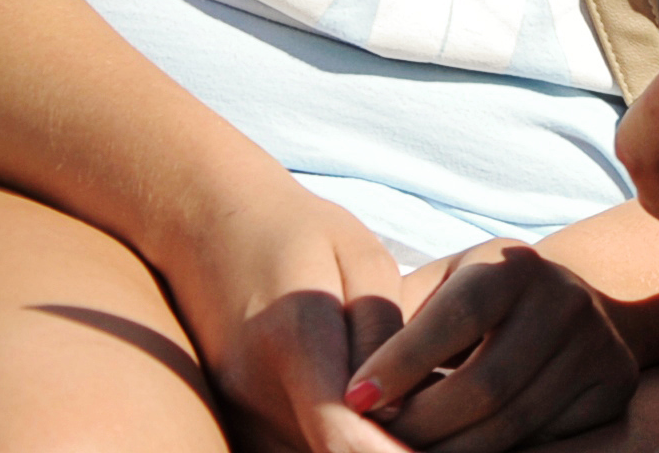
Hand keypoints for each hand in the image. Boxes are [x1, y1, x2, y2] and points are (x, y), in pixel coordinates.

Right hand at [162, 182, 415, 451]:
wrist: (206, 227)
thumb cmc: (301, 234)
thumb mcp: (361, 262)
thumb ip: (382, 334)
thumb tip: (400, 410)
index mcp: (293, 340)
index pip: (341, 432)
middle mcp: (254, 390)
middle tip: (452, 440)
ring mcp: (235, 411)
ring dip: (362, 449)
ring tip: (423, 430)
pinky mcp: (232, 420)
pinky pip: (291, 450)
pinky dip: (336, 445)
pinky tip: (378, 426)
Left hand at [346, 238, 636, 450]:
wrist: (564, 310)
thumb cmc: (469, 310)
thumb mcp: (435, 296)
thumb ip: (394, 328)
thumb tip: (351, 391)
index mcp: (514, 264)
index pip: (457, 314)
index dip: (402, 362)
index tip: (354, 399)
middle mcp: (566, 297)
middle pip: (484, 384)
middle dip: (418, 424)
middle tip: (375, 440)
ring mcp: (599, 343)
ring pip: (511, 423)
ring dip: (449, 450)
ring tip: (407, 449)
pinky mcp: (615, 385)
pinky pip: (549, 441)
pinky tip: (463, 446)